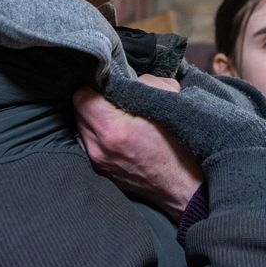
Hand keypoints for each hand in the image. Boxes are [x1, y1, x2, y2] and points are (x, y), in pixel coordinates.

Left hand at [74, 75, 202, 219]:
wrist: (187, 189)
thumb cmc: (183, 146)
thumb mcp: (171, 101)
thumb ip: (145, 82)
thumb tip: (129, 77)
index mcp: (113, 130)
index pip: (82, 95)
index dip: (98, 84)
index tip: (114, 83)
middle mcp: (98, 148)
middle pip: (78, 110)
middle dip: (95, 99)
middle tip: (117, 96)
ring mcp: (97, 162)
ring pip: (81, 126)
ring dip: (95, 116)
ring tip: (118, 115)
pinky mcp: (101, 171)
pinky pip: (89, 142)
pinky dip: (99, 133)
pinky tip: (119, 131)